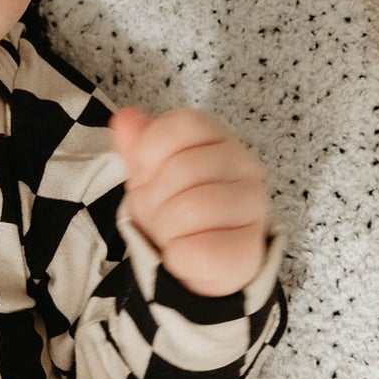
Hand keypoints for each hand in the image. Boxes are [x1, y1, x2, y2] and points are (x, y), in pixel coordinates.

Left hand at [106, 104, 270, 297]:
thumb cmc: (176, 209)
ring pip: (191, 209)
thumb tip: (126, 119)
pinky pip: (203, 250)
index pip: (178, 125)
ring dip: (168, 230)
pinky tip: (186, 254)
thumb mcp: (150, 174)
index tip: (150, 177)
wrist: (201, 260)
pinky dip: (181, 257)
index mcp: (216, 138)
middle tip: (162, 213)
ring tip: (175, 234)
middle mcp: (243, 164)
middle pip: (180, 169)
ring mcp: (253, 204)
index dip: (149, 155)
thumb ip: (138, 146)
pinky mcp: (251, 247)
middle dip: (155, 199)